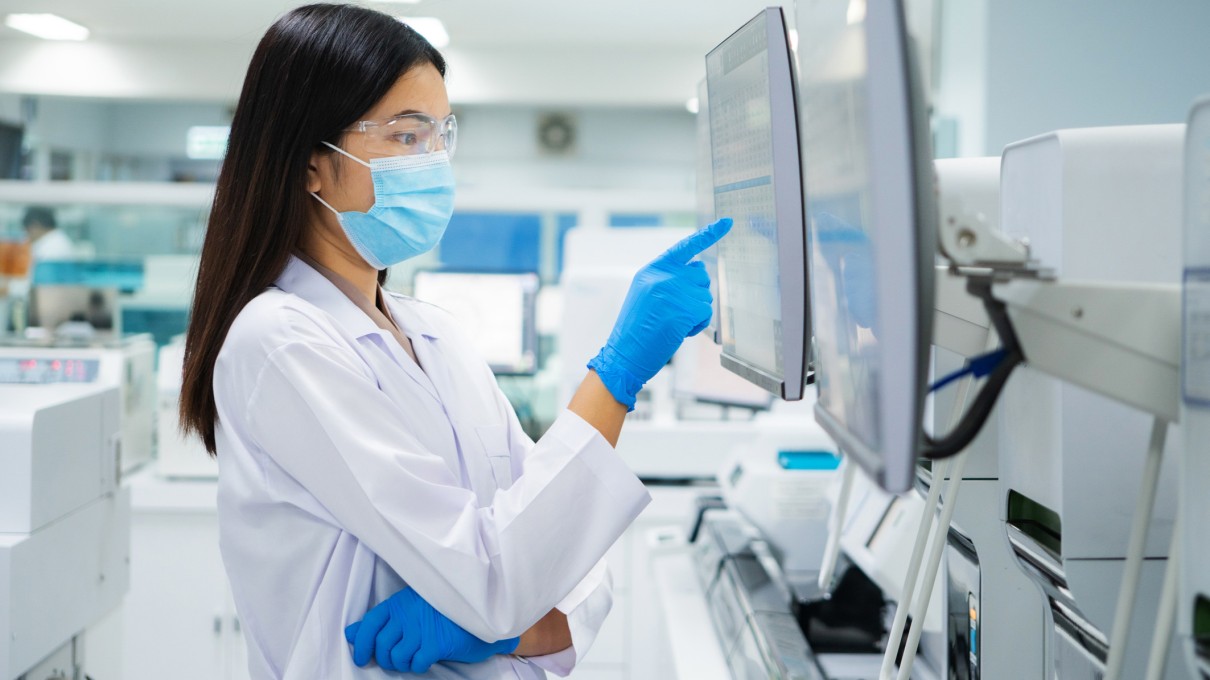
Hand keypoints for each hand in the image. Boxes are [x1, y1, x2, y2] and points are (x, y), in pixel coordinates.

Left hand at [345, 588, 518, 672]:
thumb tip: (351, 632)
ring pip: (397, 657)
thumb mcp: (408, 609)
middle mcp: (408, 614)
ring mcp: (423, 629)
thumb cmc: (441, 610)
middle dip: (384, 659)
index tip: (361, 657)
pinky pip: (417, 663)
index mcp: (399, 603)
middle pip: (381, 645)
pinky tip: (426, 659)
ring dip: (402, 664)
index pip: (370, 624)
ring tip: (412, 658)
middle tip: (395, 660)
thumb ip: (380, 620)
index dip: (361, 644)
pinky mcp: (438, 643)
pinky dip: (418, 666)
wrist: (479, 609)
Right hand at [588, 217, 731, 409]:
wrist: (624, 354)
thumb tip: (699, 272)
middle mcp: (663, 276)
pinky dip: (698, 325)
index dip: (708, 234)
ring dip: (695, 313)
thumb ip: (667, 279)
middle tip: (676, 312)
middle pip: (701, 275)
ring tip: (673, 324)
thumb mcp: (645, 294)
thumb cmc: (636, 329)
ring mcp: (673, 291)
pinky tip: (679, 331)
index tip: (728, 222)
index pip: (685, 247)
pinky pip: (706, 313)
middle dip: (696, 294)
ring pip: (705, 296)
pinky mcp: (683, 309)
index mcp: (652, 270)